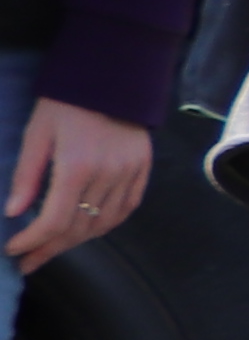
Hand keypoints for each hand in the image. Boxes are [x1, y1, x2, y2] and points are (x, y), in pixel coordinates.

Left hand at [3, 94, 148, 270]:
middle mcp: (108, 174)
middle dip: (50, 248)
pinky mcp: (143, 169)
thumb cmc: (66, 102)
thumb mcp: (37, 134)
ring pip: (103, 223)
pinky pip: (126, 208)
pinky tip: (87, 231)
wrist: (111, 76)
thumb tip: (14, 212)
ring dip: (76, 241)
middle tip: (28, 262)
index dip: (33, 240)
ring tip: (53, 249)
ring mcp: (130, 173)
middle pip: (79, 227)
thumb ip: (27, 175)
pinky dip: (106, 224)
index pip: (55, 219)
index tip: (14, 249)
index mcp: (77, 165)